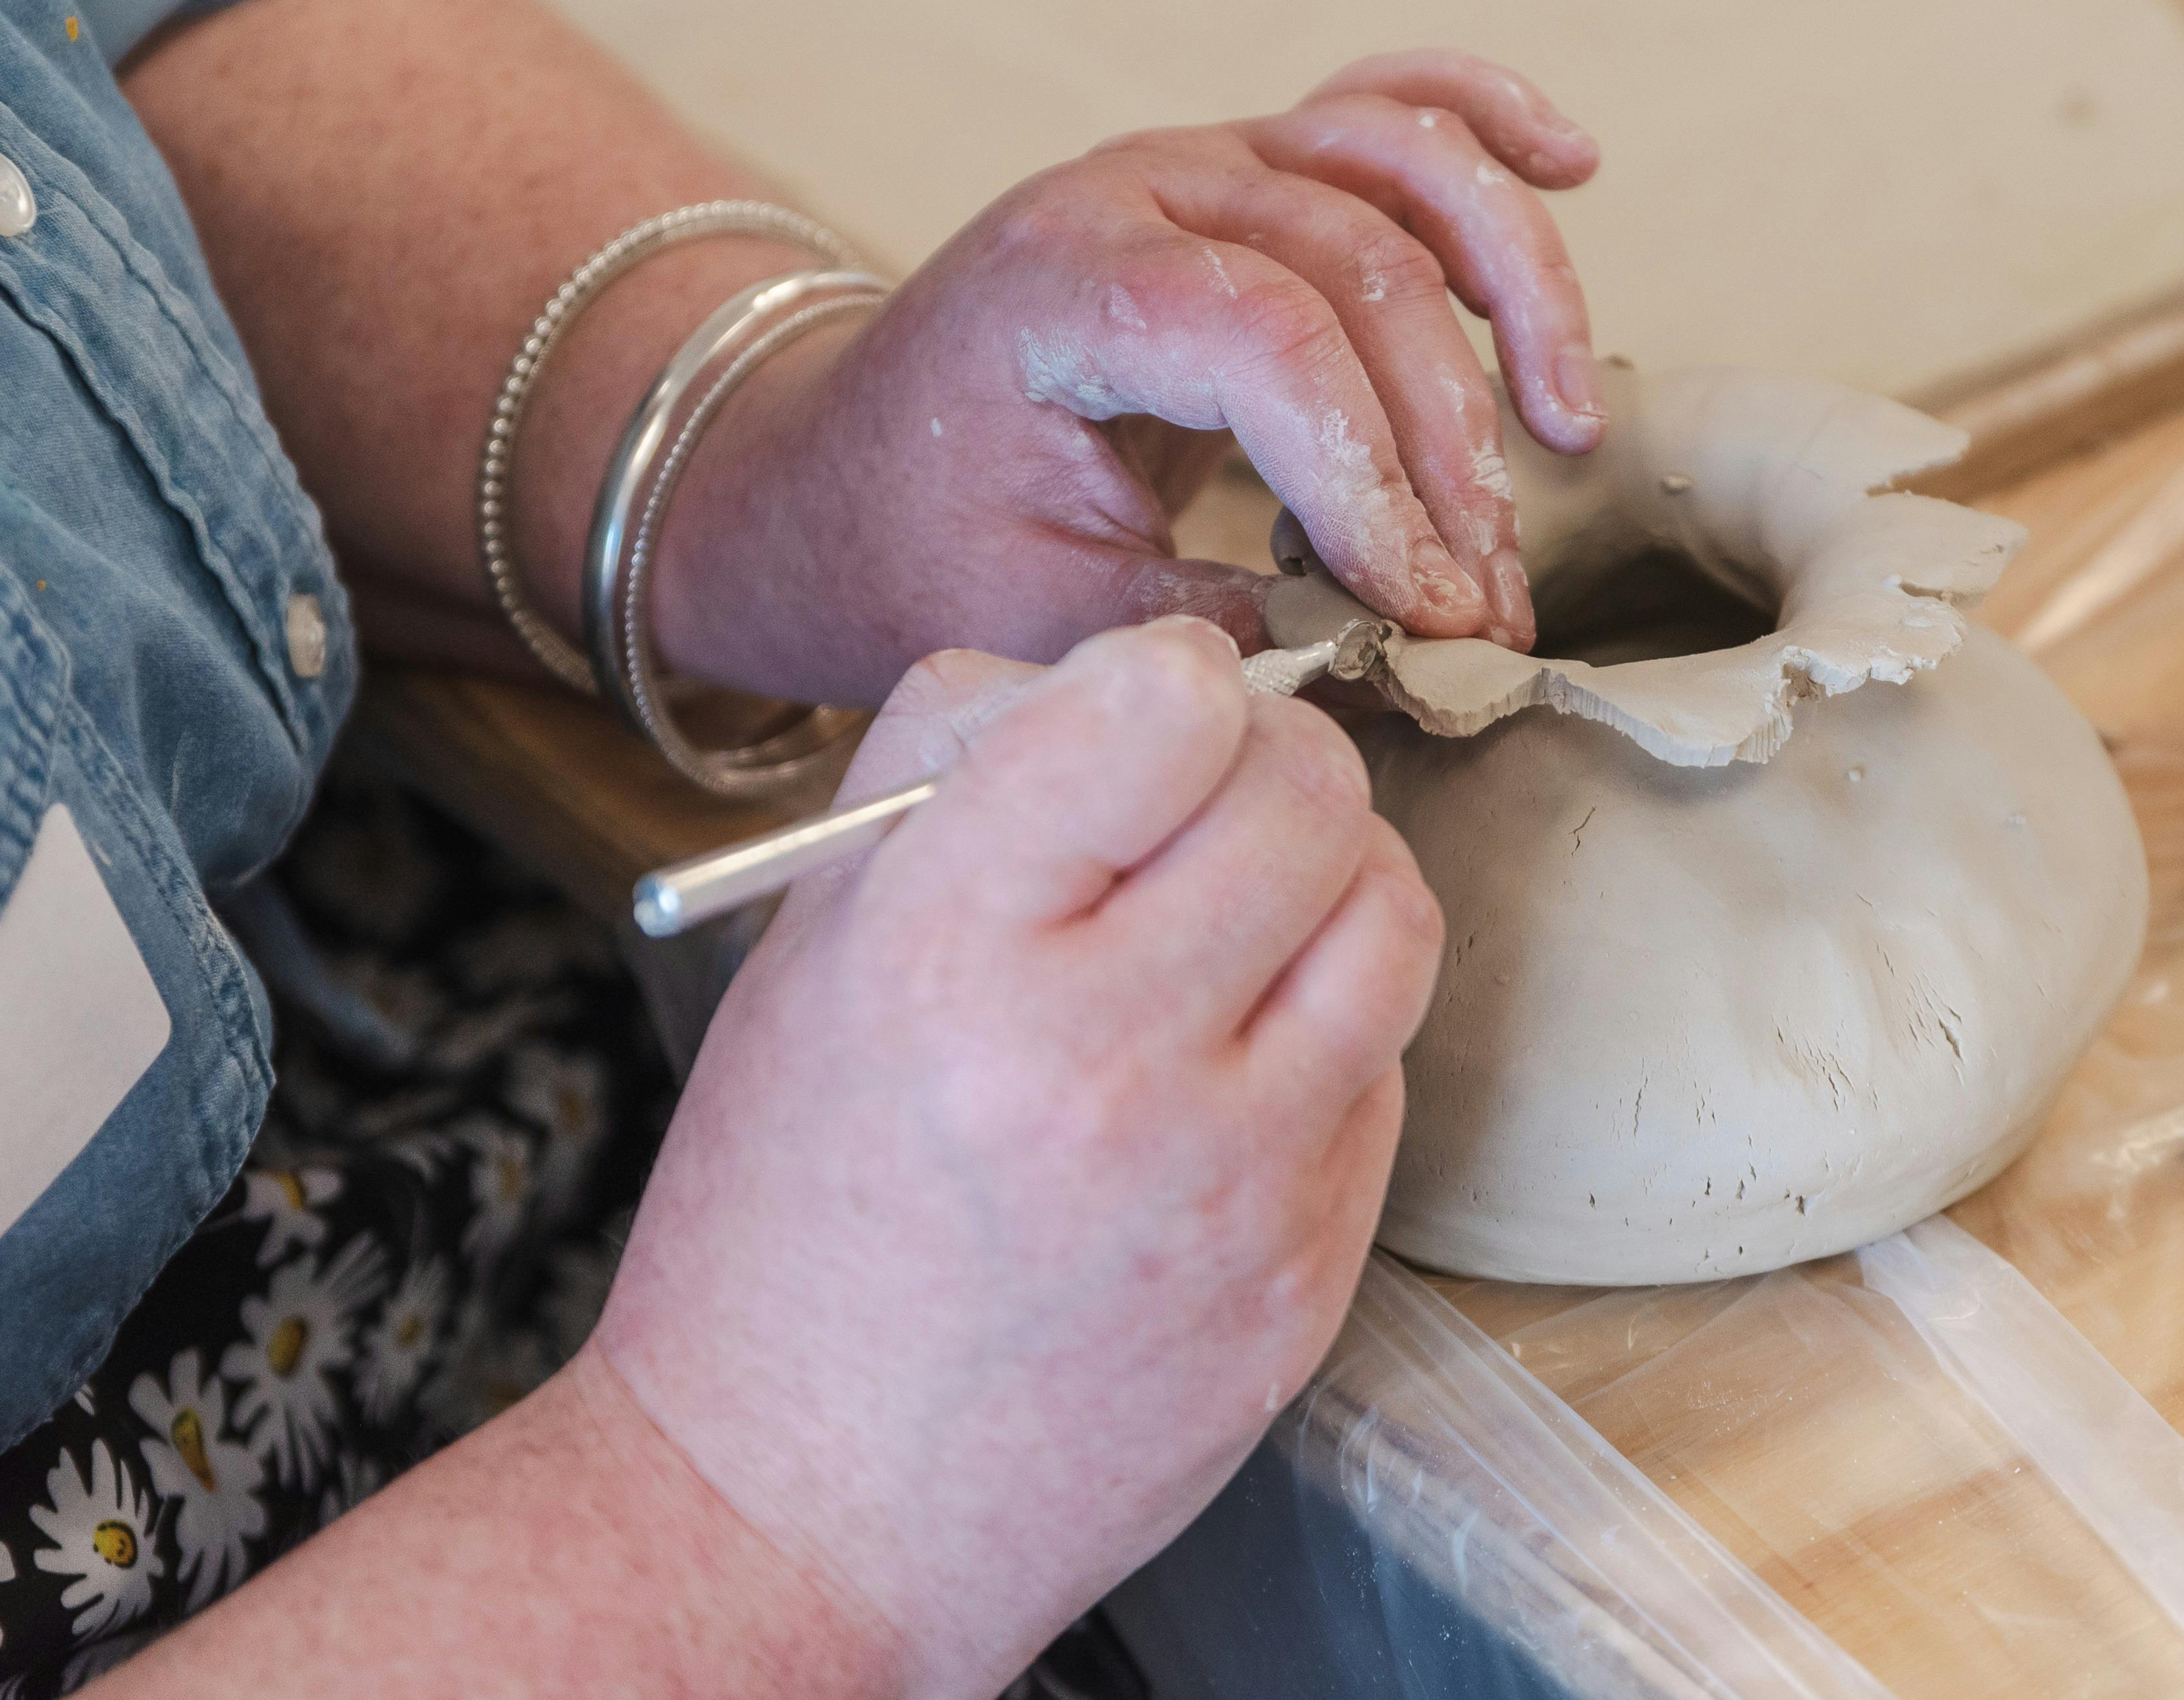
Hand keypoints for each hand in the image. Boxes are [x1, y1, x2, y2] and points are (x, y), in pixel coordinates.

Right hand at [585, 620, 1441, 1695]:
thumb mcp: (809, 948)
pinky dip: (1330, 1034)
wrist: (800, 1508)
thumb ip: (959, 771)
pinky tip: (1232, 1069)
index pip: (1163, 704)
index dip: (1173, 679)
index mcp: (946, 954)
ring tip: (1244, 917)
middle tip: (1206, 806)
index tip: (1151, 711)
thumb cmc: (790, 1212)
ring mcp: (1227, 1184)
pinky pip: (1385, 1071)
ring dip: (1335, 882)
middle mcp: (1101, 1063)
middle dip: (1268, 766)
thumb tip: (1130, 674)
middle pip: (1310, 793)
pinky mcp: (1305, 1279)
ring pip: (1393, 917)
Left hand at [651, 51, 1601, 708]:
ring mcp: (1203, 164)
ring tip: (1568, 424)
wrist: (826, 472)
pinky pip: (1387, 110)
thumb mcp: (1030, 621)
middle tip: (1487, 600)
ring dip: (1514, 287)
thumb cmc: (913, 543)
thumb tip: (1378, 651)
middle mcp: (1138, 187)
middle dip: (1450, 452)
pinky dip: (1485, 127)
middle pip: (1361, 270)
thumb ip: (1197, 631)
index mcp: (1059, 279)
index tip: (1429, 613)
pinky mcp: (1249, 176)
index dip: (1375, 482)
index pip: (1271, 346)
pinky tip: (1570, 163)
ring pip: (1404, 163)